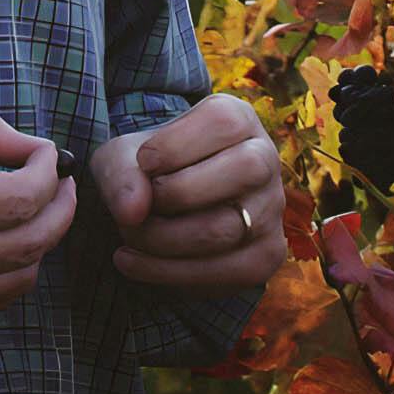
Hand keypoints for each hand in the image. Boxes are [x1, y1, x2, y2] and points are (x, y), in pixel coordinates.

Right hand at [0, 104, 77, 329]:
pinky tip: (8, 249)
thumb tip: (24, 145)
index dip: (46, 172)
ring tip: (38, 213)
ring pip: (18, 279)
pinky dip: (13, 276)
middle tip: (60, 183)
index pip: (20, 197)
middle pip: (31, 241)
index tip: (45, 154)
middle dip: (60, 208)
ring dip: (41, 244)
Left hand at [88, 92, 288, 294]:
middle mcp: (266, 160)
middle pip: (244, 169)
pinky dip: (167, 272)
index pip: (223, 122)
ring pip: (225, 229)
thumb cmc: (147, 172)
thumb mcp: (121, 159)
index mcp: (238, 120)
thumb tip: (133, 212)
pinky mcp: (266, 256)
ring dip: (162, 239)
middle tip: (143, 203)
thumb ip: (121, 174)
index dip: (175, 145)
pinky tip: (132, 262)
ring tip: (129, 235)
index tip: (144, 162)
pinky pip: (223, 271)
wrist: (163, 210)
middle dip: (177, 193)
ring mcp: (272, 211)